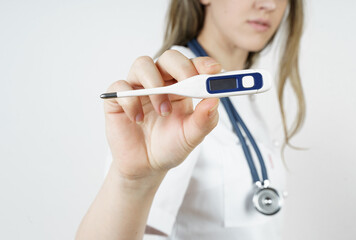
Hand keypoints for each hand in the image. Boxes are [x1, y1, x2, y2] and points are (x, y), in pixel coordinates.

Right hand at [104, 50, 220, 179]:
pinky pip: (120, 86)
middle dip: (180, 67)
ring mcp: (138, 88)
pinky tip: (138, 119)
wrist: (146, 167)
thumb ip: (204, 120)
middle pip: (169, 58)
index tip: (213, 70)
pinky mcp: (119, 99)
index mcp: (181, 87)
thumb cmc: (170, 146)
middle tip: (187, 85)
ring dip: (155, 85)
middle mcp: (160, 83)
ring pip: (142, 64)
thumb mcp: (191, 137)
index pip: (192, 66)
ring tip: (163, 112)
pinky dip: (130, 100)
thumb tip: (214, 100)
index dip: (202, 64)